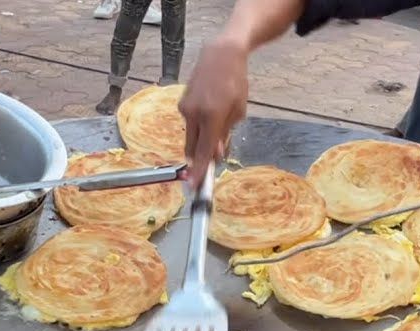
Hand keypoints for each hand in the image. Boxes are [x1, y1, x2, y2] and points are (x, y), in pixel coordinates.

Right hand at [179, 36, 249, 186]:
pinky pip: (190, 125)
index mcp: (212, 117)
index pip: (204, 151)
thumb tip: (216, 155)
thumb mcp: (237, 111)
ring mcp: (185, 109)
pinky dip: (199, 127)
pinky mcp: (181, 104)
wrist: (220, 55)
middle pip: (193, 149)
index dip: (200, 171)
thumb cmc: (235, 82)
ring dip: (201, 141)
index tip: (194, 187)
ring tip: (218, 123)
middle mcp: (194, 114)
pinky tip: (211, 112)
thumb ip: (225, 135)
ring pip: (191, 137)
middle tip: (211, 164)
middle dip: (200, 160)